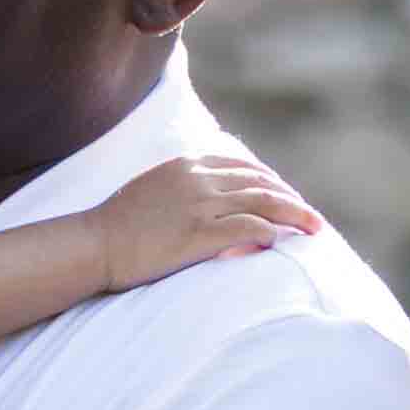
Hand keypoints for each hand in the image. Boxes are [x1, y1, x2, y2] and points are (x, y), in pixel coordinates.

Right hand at [90, 155, 322, 291]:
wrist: (95, 244)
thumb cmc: (116, 224)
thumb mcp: (151, 188)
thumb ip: (181, 185)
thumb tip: (205, 195)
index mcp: (186, 165)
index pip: (242, 165)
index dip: (270, 180)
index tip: (285, 195)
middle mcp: (197, 179)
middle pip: (259, 182)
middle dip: (290, 198)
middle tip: (310, 216)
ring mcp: (200, 206)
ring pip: (263, 202)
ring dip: (295, 214)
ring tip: (314, 228)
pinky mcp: (201, 235)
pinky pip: (250, 228)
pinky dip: (272, 232)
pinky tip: (282, 241)